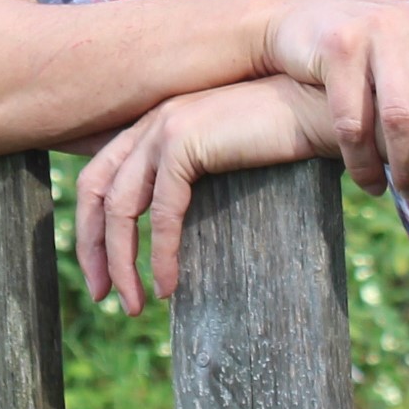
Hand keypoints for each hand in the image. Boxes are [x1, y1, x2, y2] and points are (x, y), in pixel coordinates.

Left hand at [76, 76, 334, 316]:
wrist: (318, 104)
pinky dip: (160, 254)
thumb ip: (193, 170)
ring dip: (123, 262)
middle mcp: (153, 119)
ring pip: (121, 207)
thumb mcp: (223, 150)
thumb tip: (167, 225)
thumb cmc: (284, 133)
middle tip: (102, 296)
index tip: (103, 273)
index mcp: (156, 119)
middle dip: (93, 249)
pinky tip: (169, 285)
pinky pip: (160, 212)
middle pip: (96, 191)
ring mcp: (167, 126)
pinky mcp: (186, 142)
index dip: (91, 227)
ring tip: (136, 304)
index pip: (99, 175)